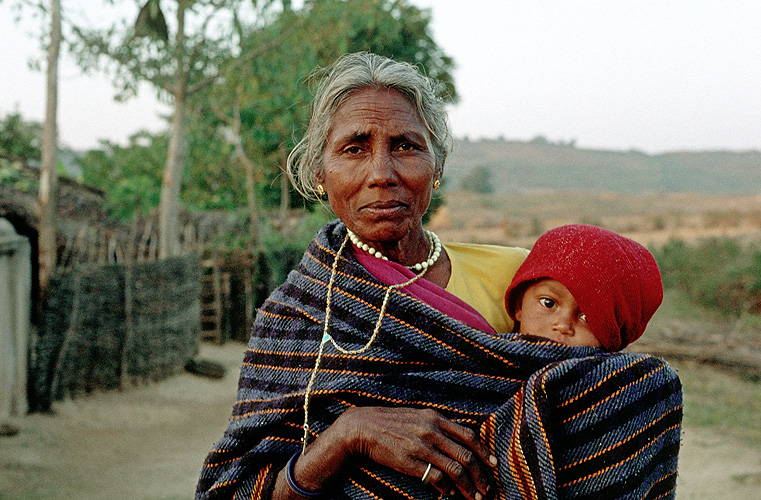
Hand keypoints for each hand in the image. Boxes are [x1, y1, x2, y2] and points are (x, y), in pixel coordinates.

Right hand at [334, 406, 496, 499]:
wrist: (364, 427)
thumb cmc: (391, 422)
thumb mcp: (417, 416)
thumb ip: (437, 425)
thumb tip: (458, 440)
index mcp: (435, 418)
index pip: (468, 435)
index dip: (484, 451)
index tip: (494, 464)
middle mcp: (432, 431)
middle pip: (466, 455)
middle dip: (481, 475)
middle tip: (488, 489)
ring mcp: (422, 447)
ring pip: (455, 469)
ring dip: (468, 487)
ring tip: (475, 497)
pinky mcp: (411, 462)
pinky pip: (436, 478)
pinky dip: (446, 489)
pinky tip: (448, 495)